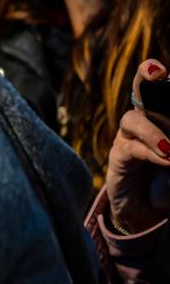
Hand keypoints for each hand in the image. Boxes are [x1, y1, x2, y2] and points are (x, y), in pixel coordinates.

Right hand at [105, 59, 169, 235]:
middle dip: (146, 77)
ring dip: (153, 131)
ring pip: (132, 119)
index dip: (159, 78)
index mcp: (162, 119)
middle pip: (141, 92)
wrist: (148, 213)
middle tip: (157, 70)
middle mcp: (143, 122)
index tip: (163, 70)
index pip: (161, 93)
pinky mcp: (118, 157)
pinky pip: (130, 148)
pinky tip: (164, 158)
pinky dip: (149, 151)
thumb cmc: (167, 183)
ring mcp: (127, 137)